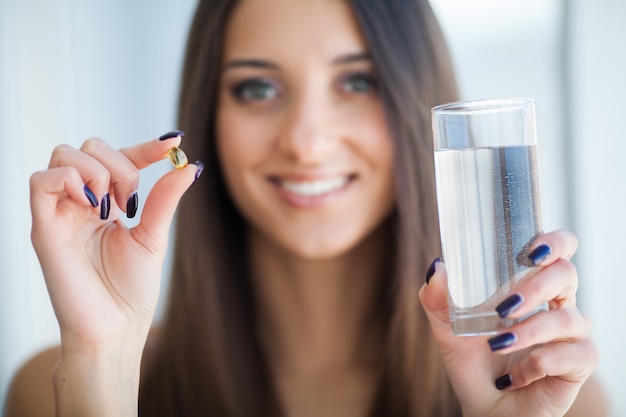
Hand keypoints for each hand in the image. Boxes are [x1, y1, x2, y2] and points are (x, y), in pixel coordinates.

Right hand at [30, 134, 200, 351]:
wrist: (115, 330)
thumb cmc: (130, 292)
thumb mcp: (153, 236)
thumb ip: (165, 199)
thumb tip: (188, 165)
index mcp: (105, 205)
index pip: (118, 158)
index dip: (145, 147)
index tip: (173, 145)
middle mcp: (80, 204)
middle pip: (88, 147)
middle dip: (119, 163)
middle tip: (131, 202)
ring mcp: (61, 214)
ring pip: (63, 155)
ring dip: (97, 169)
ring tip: (113, 206)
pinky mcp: (44, 229)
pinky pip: (40, 181)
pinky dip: (68, 178)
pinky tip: (92, 204)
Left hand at [419, 230, 597, 416]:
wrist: (484, 407)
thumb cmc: (471, 362)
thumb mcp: (447, 328)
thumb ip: (436, 298)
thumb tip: (436, 266)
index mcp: (530, 287)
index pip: (558, 250)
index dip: (555, 242)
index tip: (532, 250)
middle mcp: (556, 304)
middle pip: (567, 274)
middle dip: (536, 287)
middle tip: (505, 307)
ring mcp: (571, 334)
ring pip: (568, 318)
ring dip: (529, 331)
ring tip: (498, 345)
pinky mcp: (579, 364)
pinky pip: (573, 355)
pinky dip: (539, 363)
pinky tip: (516, 376)